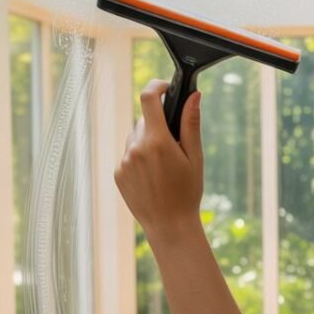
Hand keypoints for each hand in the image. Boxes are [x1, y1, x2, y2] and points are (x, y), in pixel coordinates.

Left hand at [115, 79, 203, 241]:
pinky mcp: (118, 173)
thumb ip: (191, 124)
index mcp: (157, 141)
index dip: (156, 87)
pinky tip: (153, 178)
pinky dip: (139, 160)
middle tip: (174, 147)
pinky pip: (128, 156)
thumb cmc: (187, 193)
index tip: (164, 88)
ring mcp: (124, 161)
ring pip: (135, 139)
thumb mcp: (195, 158)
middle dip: (158, 126)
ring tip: (163, 168)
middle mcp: (136, 148)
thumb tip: (193, 96)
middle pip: (144, 121)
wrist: (169, 225)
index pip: (148, 98)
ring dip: (147, 143)